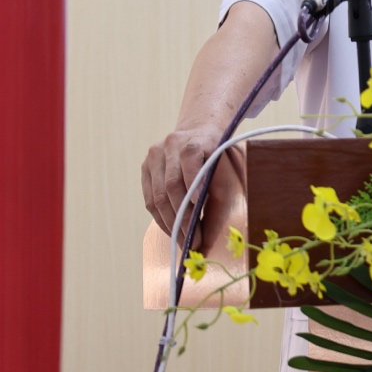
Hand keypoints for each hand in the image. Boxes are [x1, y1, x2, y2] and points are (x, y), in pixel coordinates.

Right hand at [141, 125, 240, 252]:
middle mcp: (170, 145)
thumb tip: (209, 237)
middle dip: (182, 217)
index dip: (193, 181)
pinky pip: (149, 199)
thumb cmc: (218, 154)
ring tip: (182, 241)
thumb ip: (220, 194)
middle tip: (193, 240)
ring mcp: (154, 156)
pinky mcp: (145, 168)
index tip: (199, 204)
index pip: (190, 158)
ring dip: (170, 223)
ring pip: (158, 196)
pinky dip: (161, 218)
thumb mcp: (226, 166)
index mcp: (194, 138)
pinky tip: (171, 231)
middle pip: (171, 184)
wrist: (200, 130)